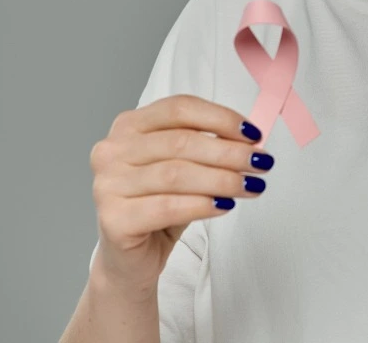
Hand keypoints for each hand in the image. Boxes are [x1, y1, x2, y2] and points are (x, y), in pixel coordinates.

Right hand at [88, 94, 272, 297]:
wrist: (131, 259)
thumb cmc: (159, 206)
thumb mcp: (185, 168)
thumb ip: (207, 148)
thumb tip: (250, 140)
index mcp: (129, 126)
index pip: (178, 109)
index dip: (220, 118)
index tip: (253, 134)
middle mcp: (112, 151)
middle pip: (180, 142)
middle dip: (228, 152)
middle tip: (260, 163)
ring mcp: (107, 185)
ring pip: (176, 174)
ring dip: (222, 179)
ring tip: (249, 186)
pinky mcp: (113, 219)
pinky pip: (167, 207)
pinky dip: (202, 205)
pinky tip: (224, 205)